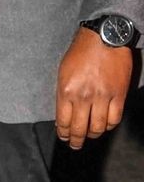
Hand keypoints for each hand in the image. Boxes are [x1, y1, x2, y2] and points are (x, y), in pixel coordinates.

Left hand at [54, 26, 134, 148]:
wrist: (104, 37)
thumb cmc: (80, 52)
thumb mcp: (63, 72)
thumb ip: (63, 94)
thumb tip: (64, 114)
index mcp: (66, 91)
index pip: (63, 122)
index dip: (63, 134)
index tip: (64, 137)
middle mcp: (84, 96)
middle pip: (79, 129)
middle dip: (76, 140)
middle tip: (75, 144)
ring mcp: (103, 96)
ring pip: (98, 127)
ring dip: (93, 135)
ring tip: (90, 136)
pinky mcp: (119, 94)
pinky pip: (114, 118)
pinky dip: (108, 125)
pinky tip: (104, 125)